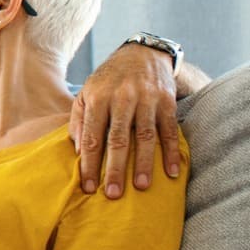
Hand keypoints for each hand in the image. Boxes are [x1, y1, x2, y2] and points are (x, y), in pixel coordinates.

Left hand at [70, 43, 179, 197]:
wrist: (142, 54)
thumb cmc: (109, 81)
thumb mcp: (87, 93)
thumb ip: (79, 121)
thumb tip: (78, 151)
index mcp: (98, 98)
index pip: (92, 137)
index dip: (89, 164)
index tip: (88, 187)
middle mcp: (122, 98)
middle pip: (118, 139)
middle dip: (115, 169)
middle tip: (113, 194)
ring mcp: (147, 99)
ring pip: (145, 136)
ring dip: (144, 163)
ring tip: (141, 187)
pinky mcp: (167, 101)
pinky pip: (169, 130)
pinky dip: (171, 152)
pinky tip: (171, 172)